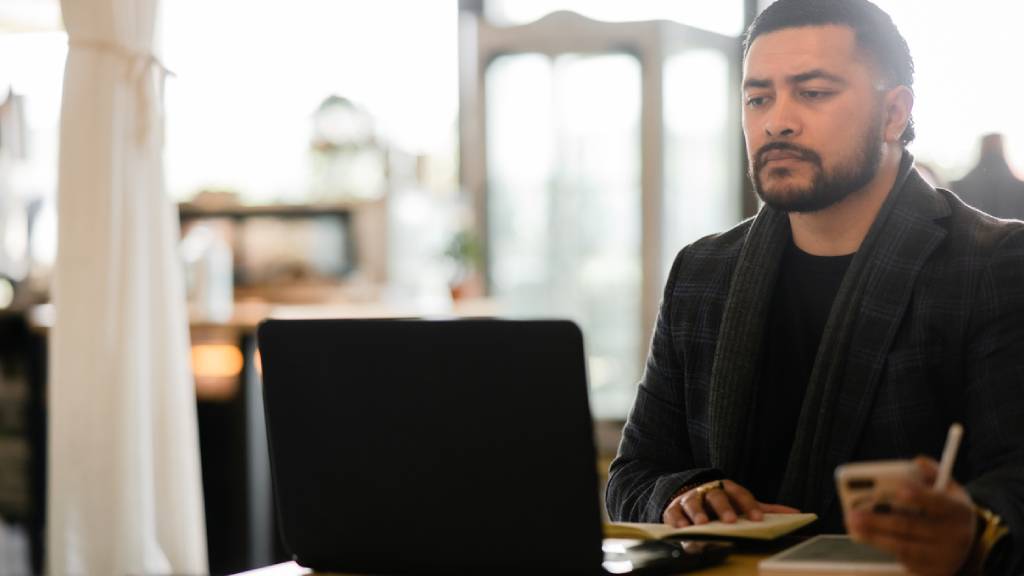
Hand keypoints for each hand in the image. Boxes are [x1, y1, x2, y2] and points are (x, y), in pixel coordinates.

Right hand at [662, 479, 799, 527]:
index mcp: (728, 488)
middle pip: (716, 495)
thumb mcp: (742, 502)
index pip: (740, 494)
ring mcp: (690, 498)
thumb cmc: (722, 501)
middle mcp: (709, 490)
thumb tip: (797, 513)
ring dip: (697, 512)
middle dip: (723, 507)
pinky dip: (677, 519)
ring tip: (703, 523)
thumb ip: (765, 509)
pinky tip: (682, 527)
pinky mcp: (673, 507)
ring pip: (694, 502)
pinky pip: (674, 512)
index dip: (749, 506)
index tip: (758, 520)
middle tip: (729, 521)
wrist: (690, 491)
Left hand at [845, 456, 977, 575]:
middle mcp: (955, 536)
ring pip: (904, 547)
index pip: (938, 502)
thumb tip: (916, 462)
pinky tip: (868, 538)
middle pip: (912, 527)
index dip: (919, 496)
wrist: (970, 545)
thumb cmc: (948, 510)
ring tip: (853, 526)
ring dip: (874, 537)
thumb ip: (930, 473)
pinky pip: (905, 560)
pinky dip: (884, 549)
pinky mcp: (935, 572)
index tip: (899, 489)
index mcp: (958, 510)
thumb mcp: (948, 489)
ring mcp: (945, 557)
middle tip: (854, 513)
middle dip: (879, 519)